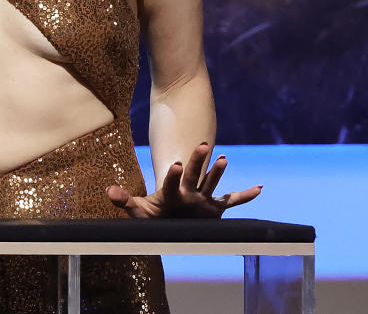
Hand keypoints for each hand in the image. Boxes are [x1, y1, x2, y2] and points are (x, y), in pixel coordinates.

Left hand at [107, 142, 261, 218]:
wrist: (167, 223)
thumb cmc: (153, 216)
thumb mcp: (138, 211)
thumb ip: (125, 201)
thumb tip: (108, 192)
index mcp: (171, 192)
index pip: (172, 181)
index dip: (173, 174)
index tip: (175, 164)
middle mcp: (188, 192)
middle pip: (193, 174)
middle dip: (197, 161)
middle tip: (204, 144)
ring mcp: (202, 198)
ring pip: (212, 183)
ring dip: (217, 173)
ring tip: (223, 159)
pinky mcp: (214, 208)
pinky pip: (233, 201)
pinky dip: (245, 195)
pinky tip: (259, 188)